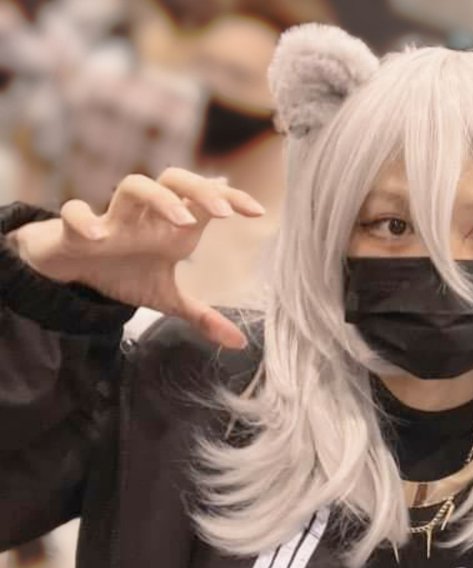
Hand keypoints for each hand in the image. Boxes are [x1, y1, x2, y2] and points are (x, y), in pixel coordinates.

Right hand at [10, 168, 263, 348]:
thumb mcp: (166, 298)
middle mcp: (147, 216)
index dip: (232, 197)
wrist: (71, 270)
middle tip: (224, 214)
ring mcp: (113, 219)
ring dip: (159, 198)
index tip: (258, 213)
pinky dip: (83, 219)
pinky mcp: (75, 231)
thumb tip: (238, 341)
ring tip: (182, 221)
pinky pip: (72, 212)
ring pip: (133, 185)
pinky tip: (99, 237)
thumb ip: (202, 316)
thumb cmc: (123, 273)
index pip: (206, 197)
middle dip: (201, 190)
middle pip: (175, 178)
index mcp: (171, 226)